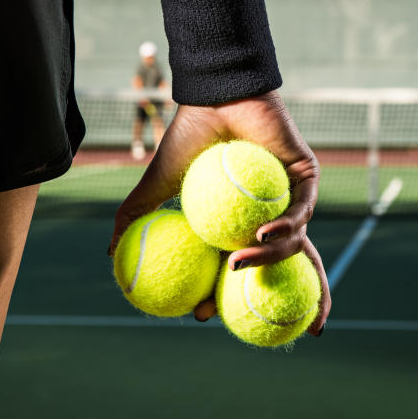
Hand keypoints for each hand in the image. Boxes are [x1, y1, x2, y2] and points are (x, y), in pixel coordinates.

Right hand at [107, 90, 329, 336]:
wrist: (214, 97)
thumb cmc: (187, 137)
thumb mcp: (156, 183)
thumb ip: (135, 215)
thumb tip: (109, 253)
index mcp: (240, 222)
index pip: (238, 268)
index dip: (223, 296)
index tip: (200, 313)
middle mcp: (270, 214)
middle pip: (284, 267)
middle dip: (286, 302)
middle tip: (254, 321)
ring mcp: (291, 198)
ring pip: (292, 244)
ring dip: (265, 260)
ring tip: (236, 264)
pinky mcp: (308, 178)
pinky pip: (303, 212)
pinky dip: (284, 228)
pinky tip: (262, 236)